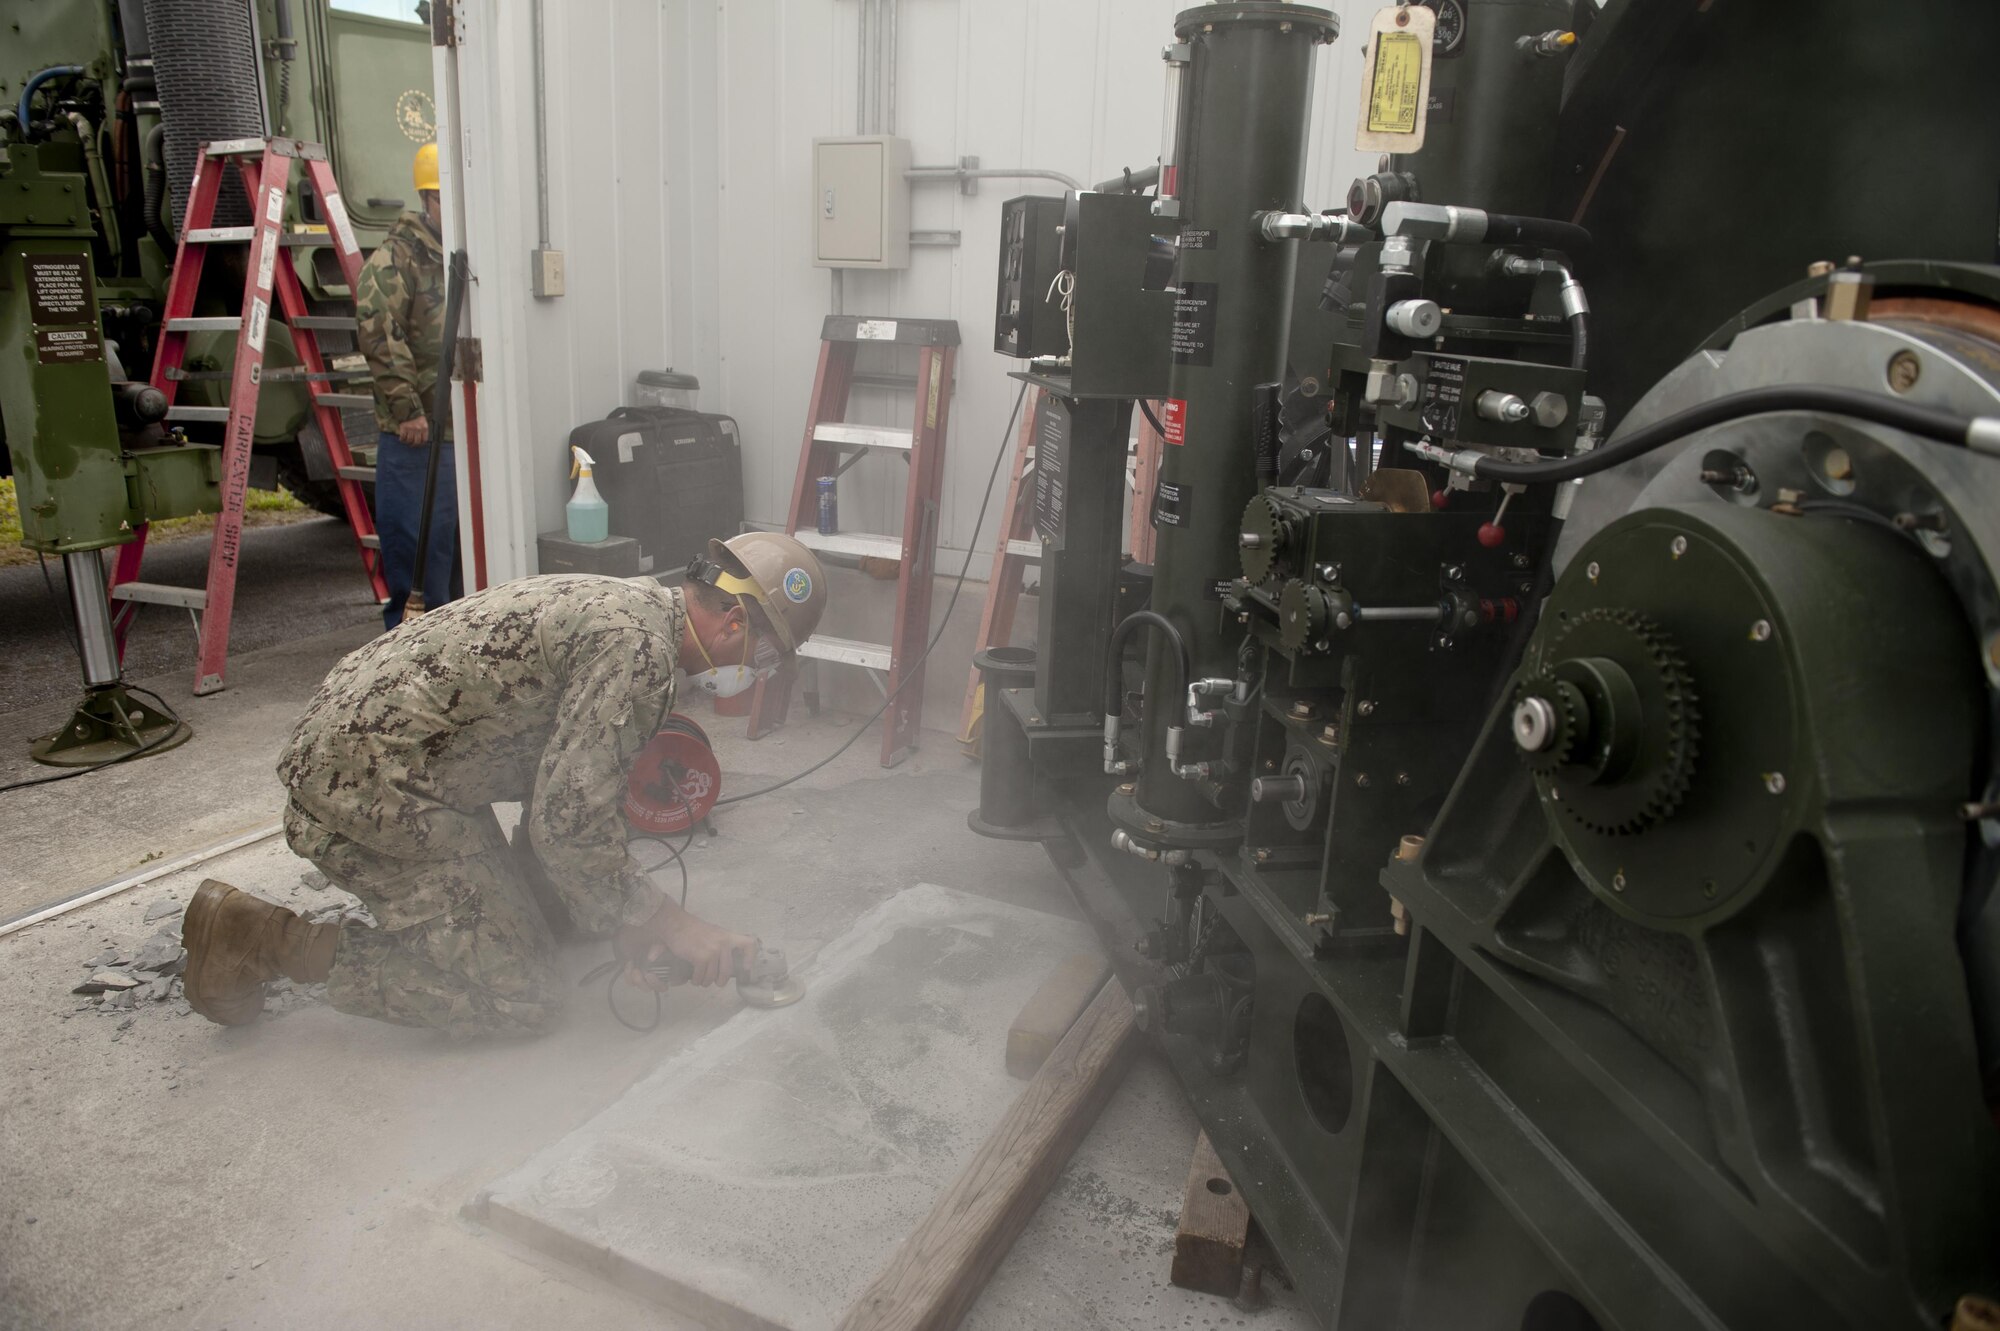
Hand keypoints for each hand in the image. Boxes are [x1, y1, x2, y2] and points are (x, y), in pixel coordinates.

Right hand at [396, 416, 429, 445]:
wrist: (409, 411)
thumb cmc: (417, 418)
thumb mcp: (424, 424)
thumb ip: (424, 431)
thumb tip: (422, 441)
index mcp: (424, 428)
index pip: (424, 440)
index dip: (421, 444)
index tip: (419, 445)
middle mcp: (418, 429)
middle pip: (416, 442)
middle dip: (414, 445)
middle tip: (411, 445)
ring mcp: (410, 428)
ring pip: (409, 440)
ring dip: (407, 442)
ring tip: (406, 442)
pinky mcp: (403, 427)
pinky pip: (403, 437)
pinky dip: (402, 439)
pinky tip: (402, 439)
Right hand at [618, 903, 758, 989]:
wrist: (675, 924)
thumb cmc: (692, 930)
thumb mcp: (714, 933)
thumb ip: (722, 944)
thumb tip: (727, 964)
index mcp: (728, 936)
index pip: (749, 944)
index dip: (750, 958)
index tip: (745, 968)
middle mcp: (723, 943)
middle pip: (728, 971)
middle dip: (720, 981)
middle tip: (715, 982)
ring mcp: (713, 950)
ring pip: (713, 976)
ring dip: (705, 982)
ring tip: (700, 979)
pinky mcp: (701, 957)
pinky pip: (701, 977)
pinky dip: (696, 980)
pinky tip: (693, 978)